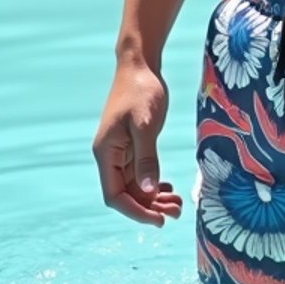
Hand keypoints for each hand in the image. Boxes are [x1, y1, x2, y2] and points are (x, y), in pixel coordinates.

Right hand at [92, 59, 182, 226]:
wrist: (140, 64)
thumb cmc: (141, 90)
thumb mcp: (146, 124)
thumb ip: (147, 157)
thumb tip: (149, 191)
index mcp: (106, 153)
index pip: (115, 195)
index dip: (136, 211)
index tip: (159, 220)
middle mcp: (110, 155)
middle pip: (126, 193)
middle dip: (150, 207)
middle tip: (177, 213)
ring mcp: (120, 150)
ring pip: (135, 185)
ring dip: (154, 197)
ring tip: (178, 204)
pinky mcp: (132, 143)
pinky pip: (140, 172)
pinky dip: (154, 182)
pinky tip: (168, 187)